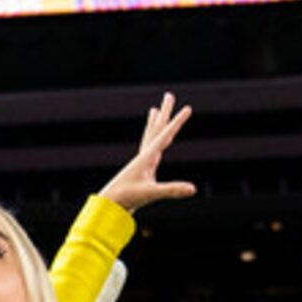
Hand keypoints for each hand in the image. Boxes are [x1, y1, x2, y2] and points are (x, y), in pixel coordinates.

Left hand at [98, 94, 196, 213]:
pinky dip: (152, 142)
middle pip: (157, 129)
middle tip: (169, 95)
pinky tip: (154, 145)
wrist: (109, 206)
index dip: (178, 122)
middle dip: (165, 112)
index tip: (188, 108)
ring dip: (155, 123)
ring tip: (154, 110)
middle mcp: (144, 156)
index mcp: (147, 157)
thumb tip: (193, 189)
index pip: (166, 135)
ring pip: (150, 137)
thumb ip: (172, 190)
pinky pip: (148, 150)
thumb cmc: (127, 198)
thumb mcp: (151, 193)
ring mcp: (141, 162)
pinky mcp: (140, 171)